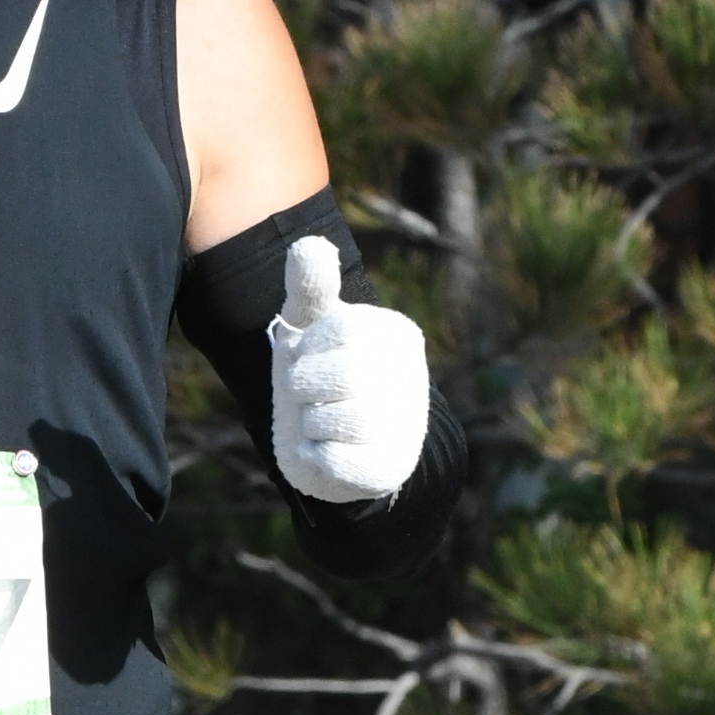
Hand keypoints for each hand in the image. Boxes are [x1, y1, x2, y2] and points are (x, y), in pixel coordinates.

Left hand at [266, 237, 430, 504]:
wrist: (339, 443)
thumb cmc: (322, 372)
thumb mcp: (312, 324)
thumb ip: (309, 286)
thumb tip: (309, 245)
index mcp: (396, 336)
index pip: (342, 328)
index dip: (309, 346)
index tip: (308, 355)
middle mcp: (410, 378)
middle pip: (340, 376)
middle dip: (305, 386)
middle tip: (308, 392)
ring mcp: (404, 426)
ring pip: (335, 420)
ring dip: (309, 422)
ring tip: (319, 420)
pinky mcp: (388, 469)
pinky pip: (335, 460)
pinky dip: (314, 455)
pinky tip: (320, 448)